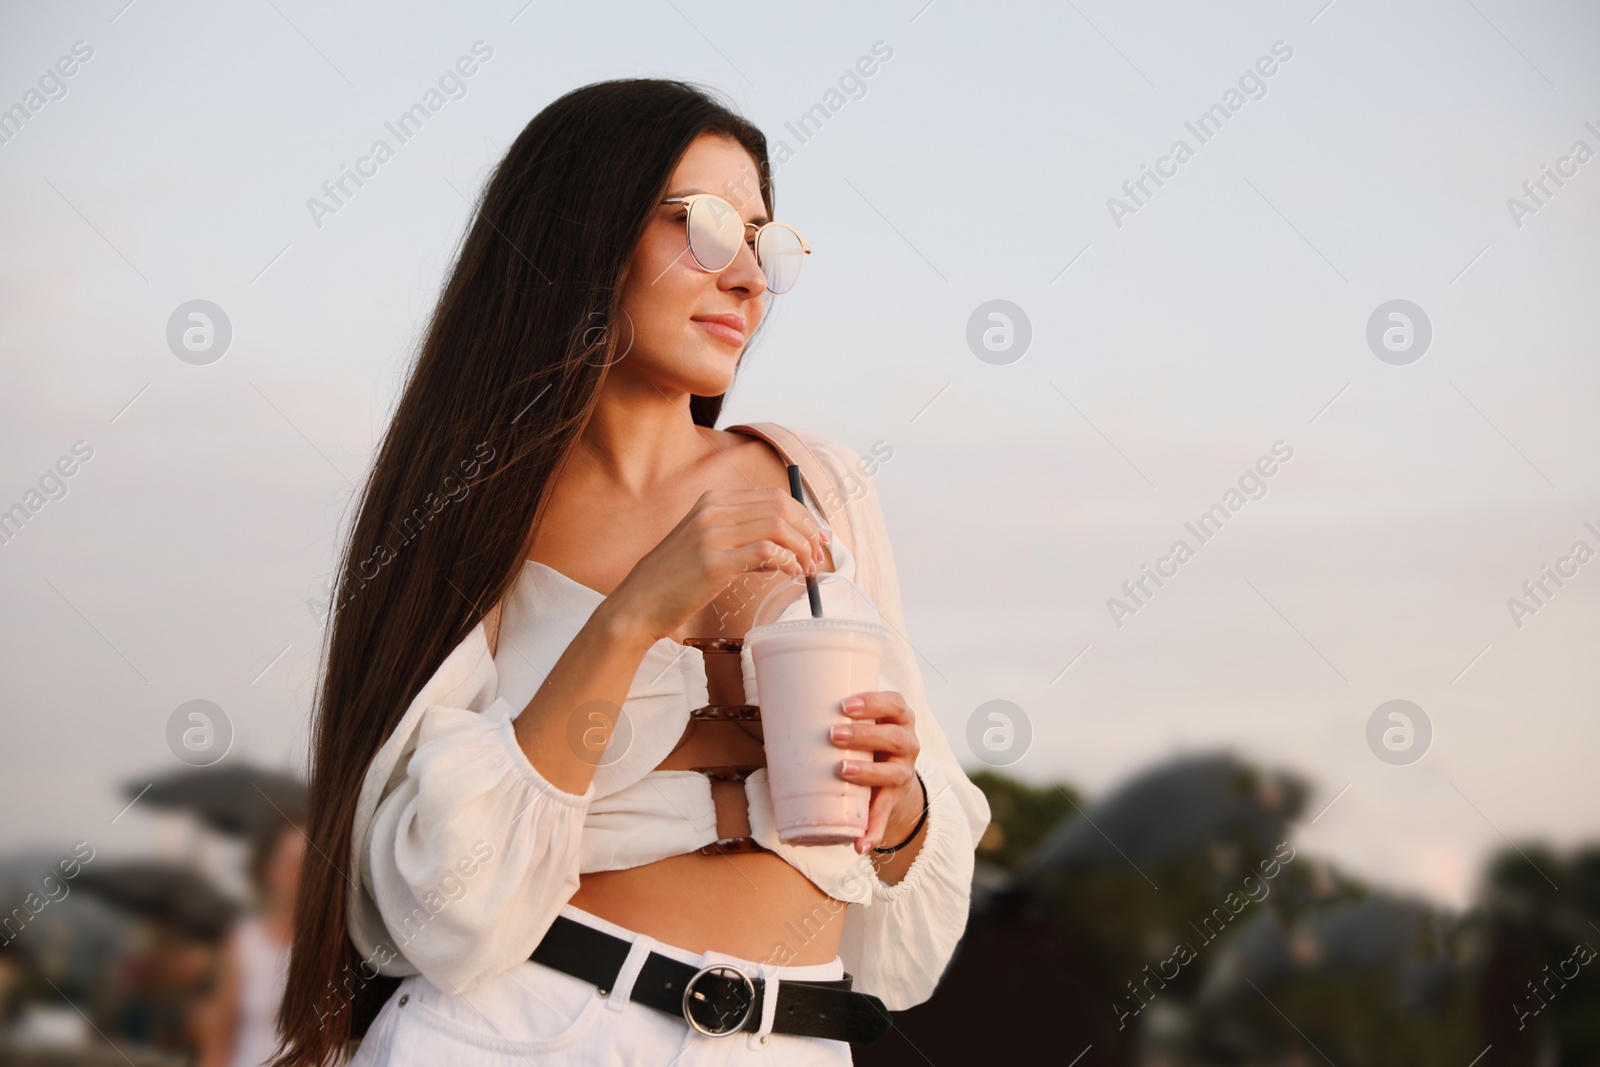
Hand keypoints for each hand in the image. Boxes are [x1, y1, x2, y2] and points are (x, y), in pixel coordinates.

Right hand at [606, 487, 827, 643]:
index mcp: (713, 500)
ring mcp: (712, 534)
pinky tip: (789, 574)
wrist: (638, 603)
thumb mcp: (706, 545)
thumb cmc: (674, 580)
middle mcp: (713, 510)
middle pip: (780, 506)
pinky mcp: (714, 561)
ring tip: (806, 569)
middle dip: (808, 530)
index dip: (803, 515)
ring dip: (801, 547)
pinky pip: (766, 551)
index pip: (773, 496)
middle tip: (817, 555)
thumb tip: (785, 549)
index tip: (817, 536)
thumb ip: (743, 540)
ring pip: (777, 526)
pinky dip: (786, 561)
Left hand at [829, 691, 922, 853]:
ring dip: (868, 772)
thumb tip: (772, 730)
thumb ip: (827, 722)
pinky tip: (859, 843)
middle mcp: (907, 744)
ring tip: (842, 771)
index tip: (845, 704)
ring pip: (893, 773)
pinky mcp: (893, 800)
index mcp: (898, 720)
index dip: (874, 701)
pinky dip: (873, 831)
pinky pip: (885, 817)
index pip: (895, 704)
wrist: (891, 778)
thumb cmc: (863, 743)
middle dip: (864, 735)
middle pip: (894, 737)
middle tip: (833, 734)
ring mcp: (903, 773)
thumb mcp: (859, 726)